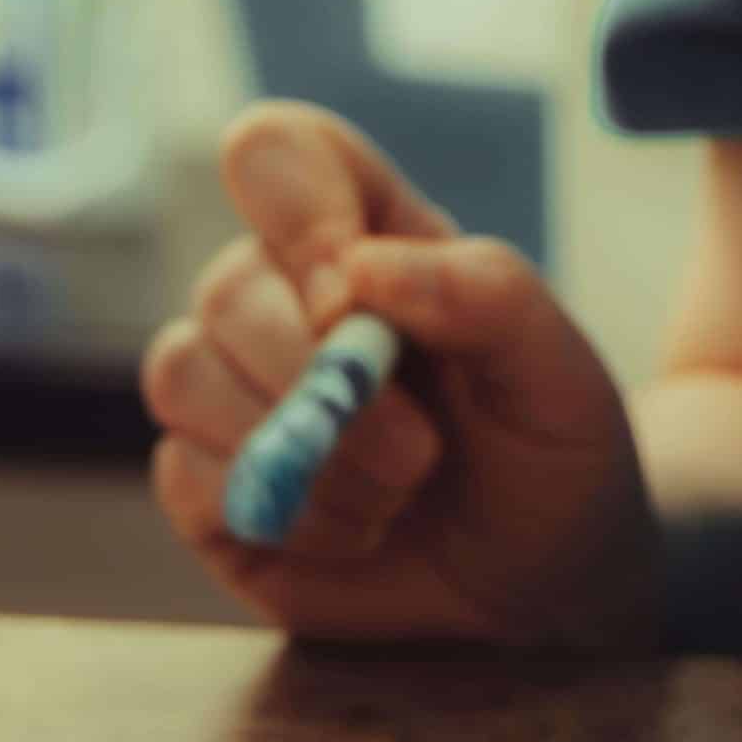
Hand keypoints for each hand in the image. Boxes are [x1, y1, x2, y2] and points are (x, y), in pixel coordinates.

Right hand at [140, 101, 657, 645]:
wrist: (545, 587)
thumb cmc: (552, 457)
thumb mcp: (558, 372)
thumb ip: (484, 293)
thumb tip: (359, 269)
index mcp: (363, 239)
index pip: (274, 155)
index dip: (295, 210)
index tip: (349, 296)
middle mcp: (281, 302)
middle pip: (227, 286)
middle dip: (317, 380)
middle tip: (419, 455)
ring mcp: (234, 394)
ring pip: (182, 373)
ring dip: (301, 452)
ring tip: (395, 500)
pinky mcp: (209, 487)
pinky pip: (183, 473)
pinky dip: (281, 511)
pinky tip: (354, 534)